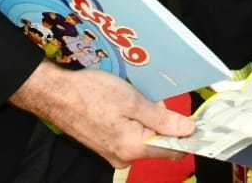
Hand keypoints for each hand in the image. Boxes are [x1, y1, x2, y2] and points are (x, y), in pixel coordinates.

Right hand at [8, 62, 192, 168]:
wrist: (56, 94)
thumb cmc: (90, 94)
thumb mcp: (132, 101)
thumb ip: (162, 118)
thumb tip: (187, 129)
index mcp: (133, 148)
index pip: (173, 150)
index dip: (186, 134)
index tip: (196, 120)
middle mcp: (123, 156)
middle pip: (159, 143)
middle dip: (163, 120)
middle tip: (155, 97)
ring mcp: (113, 152)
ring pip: (144, 136)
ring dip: (148, 117)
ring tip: (135, 97)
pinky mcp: (106, 144)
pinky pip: (130, 134)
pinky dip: (133, 119)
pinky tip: (124, 102)